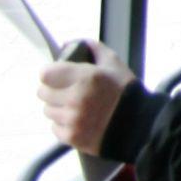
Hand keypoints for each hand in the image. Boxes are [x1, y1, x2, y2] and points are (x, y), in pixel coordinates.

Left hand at [40, 39, 134, 154]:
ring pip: (48, 110)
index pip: (46, 74)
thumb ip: (93, 48)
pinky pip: (55, 127)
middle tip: (67, 90)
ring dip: (58, 107)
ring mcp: (72, 119)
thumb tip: (69, 43)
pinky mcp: (71, 137)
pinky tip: (78, 119)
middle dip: (53, 90)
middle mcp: (75, 98)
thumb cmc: (124, 91)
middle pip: (43, 93)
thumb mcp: (113, 63)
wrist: (137, 124)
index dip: (50, 73)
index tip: (57, 75)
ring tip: (75, 106)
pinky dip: (63, 123)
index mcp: (86, 77)